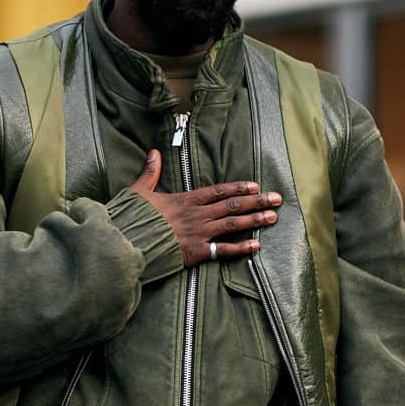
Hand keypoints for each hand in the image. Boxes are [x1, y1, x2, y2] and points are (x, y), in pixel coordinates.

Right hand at [127, 148, 281, 265]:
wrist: (127, 243)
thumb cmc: (131, 218)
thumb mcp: (138, 191)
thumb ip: (150, 173)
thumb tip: (153, 152)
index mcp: (185, 200)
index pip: (217, 191)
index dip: (238, 188)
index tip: (255, 185)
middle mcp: (197, 215)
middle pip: (232, 206)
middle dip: (256, 201)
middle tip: (276, 199)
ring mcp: (199, 234)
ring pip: (233, 225)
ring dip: (255, 220)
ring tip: (272, 217)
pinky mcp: (196, 252)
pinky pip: (223, 250)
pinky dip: (240, 249)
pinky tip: (256, 246)